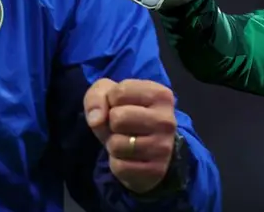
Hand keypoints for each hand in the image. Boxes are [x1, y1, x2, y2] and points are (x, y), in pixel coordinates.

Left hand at [85, 79, 178, 193]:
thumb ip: (96, 97)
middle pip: (118, 118)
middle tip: (123, 128)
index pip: (119, 93)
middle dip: (112, 124)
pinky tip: (129, 158)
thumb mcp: (108, 96)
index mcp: (161, 95)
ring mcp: (164, 147)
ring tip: (126, 141)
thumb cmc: (126, 115)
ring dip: (113, 144)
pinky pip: (119, 166)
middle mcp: (167, 120)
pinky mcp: (156, 170)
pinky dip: (117, 163)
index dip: (111, 101)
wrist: (146, 151)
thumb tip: (96, 119)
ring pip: (116, 144)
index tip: (122, 106)